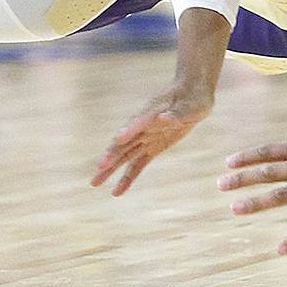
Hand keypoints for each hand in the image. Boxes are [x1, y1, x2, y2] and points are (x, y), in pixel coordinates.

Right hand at [92, 84, 213, 195]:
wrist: (192, 95)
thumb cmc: (191, 97)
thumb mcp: (190, 105)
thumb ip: (176, 114)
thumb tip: (162, 119)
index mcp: (151, 111)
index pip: (138, 121)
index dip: (129, 130)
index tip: (119, 138)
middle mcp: (143, 125)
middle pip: (125, 141)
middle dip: (112, 154)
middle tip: (100, 166)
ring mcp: (146, 137)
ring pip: (124, 156)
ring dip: (110, 169)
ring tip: (94, 183)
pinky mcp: (152, 148)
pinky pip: (137, 165)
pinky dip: (127, 178)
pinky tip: (116, 191)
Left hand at [219, 136, 286, 254]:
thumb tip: (272, 156)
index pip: (270, 151)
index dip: (247, 157)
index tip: (227, 163)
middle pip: (269, 171)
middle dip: (242, 178)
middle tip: (220, 185)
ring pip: (282, 195)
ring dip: (256, 203)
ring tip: (234, 209)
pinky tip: (279, 250)